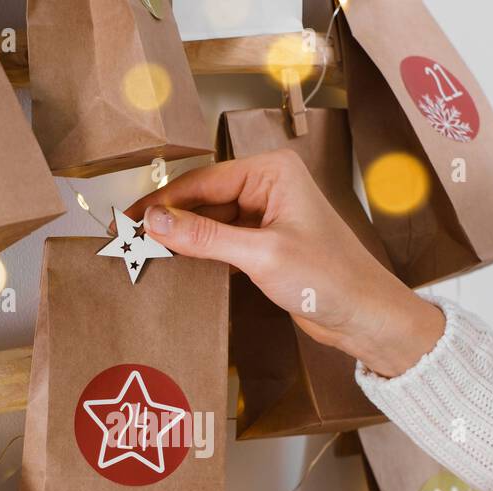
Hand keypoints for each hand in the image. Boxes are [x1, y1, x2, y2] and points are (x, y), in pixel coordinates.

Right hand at [123, 151, 444, 378]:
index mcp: (272, 172)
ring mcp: (266, 217)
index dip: (163, 201)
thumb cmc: (328, 278)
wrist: (363, 315)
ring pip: (209, 222)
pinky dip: (199, 253)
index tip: (130, 219)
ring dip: (181, 239)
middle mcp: (268, 187)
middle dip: (169, 220)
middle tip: (129, 240)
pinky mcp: (265, 245)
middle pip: (203, 199)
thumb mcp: (260, 254)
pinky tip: (176, 265)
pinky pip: (221, 242)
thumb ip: (204, 237)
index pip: (204, 181)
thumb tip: (155, 222)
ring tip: (145, 254)